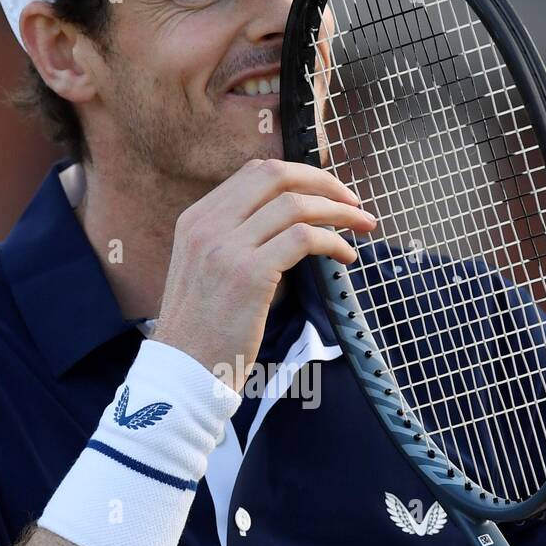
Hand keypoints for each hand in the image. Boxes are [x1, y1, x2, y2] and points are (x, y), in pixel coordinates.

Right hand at [152, 158, 375, 391]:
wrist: (183, 371)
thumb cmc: (202, 330)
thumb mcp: (204, 271)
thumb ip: (233, 241)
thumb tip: (286, 226)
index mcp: (195, 220)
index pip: (254, 173)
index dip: (298, 176)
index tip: (326, 192)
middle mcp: (207, 225)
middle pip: (276, 175)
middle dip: (324, 181)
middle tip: (353, 200)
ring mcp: (226, 247)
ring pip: (295, 204)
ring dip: (339, 211)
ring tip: (362, 226)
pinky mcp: (249, 274)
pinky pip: (304, 238)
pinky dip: (334, 242)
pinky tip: (346, 256)